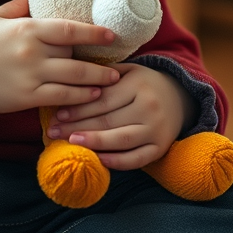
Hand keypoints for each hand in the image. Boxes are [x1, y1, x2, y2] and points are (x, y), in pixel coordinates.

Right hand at [0, 0, 120, 113]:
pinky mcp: (26, 97)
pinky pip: (59, 97)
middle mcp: (33, 52)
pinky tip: (91, 96)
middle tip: (116, 63)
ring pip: (73, 79)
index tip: (111, 34)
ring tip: (111, 81)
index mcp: (27, 29)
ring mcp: (31, 76)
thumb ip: (20, 6)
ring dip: (96, 81)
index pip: (69, 30)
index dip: (93, 32)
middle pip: (74, 56)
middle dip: (95, 60)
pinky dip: (78, 97)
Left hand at [45, 62, 195, 169]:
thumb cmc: (143, 82)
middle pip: (108, 120)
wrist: (179, 96)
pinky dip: (118, 161)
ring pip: (121, 139)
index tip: (57, 114)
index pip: (102, 99)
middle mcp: (149, 106)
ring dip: (94, 143)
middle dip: (77, 126)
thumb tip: (70, 80)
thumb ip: (103, 75)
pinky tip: (99, 159)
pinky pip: (137, 158)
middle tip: (53, 132)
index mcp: (138, 84)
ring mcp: (156, 129)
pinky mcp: (160, 147)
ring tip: (71, 143)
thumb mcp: (127, 70)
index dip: (78, 108)